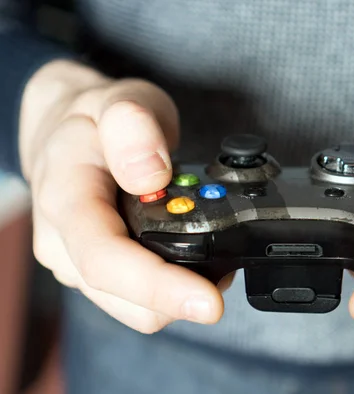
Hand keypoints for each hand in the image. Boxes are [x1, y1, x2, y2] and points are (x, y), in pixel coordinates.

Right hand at [19, 60, 225, 332]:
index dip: (160, 287)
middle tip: (228, 267)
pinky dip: (171, 286)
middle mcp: (64, 244)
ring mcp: (79, 264)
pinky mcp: (98, 274)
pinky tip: (192, 260)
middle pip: (128, 301)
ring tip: (213, 257)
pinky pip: (140, 300)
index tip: (210, 301)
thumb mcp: (118, 102)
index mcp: (65, 200)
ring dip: (179, 294)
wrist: (67, 132)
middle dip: (183, 295)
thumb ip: (132, 127)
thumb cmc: (95, 118)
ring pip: (137, 309)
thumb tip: (151, 176)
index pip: (106, 260)